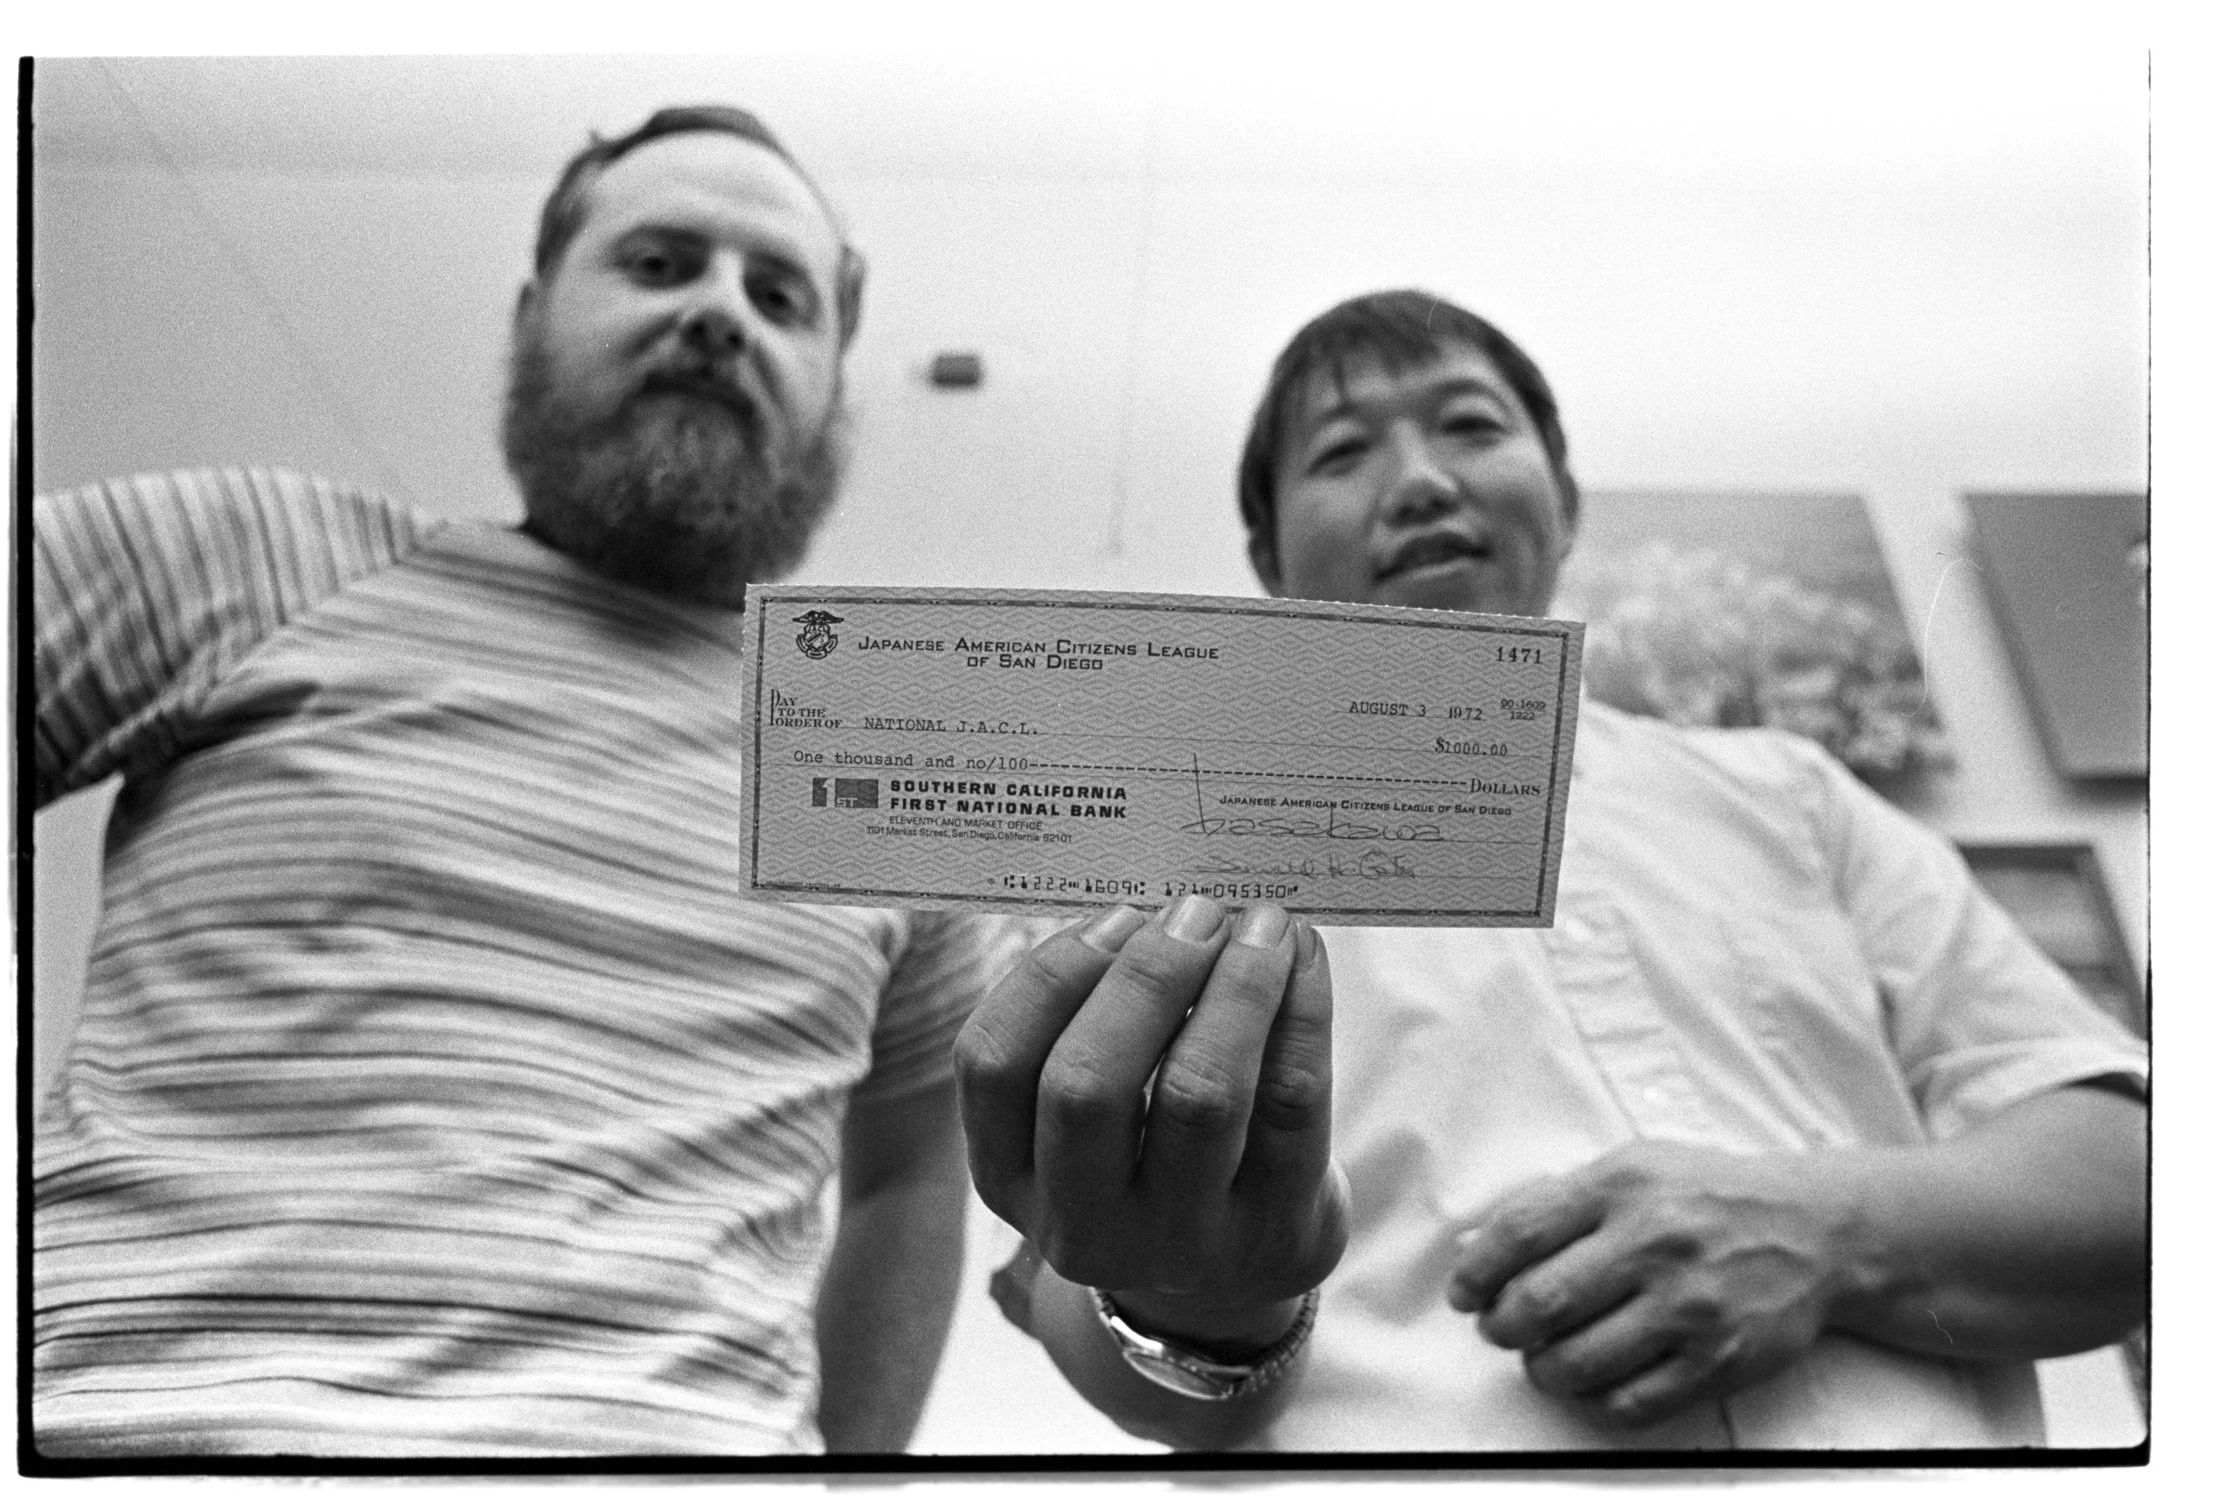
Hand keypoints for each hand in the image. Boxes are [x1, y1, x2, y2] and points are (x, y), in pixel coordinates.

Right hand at [955, 896, 1346, 1349]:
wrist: (1235, 1274)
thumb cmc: (1147, 1152)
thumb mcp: (1084, 1116)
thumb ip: (1088, 1021)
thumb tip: (1153, 906)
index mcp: (1010, 1178)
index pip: (993, 1066)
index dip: (1051, 975)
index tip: (1117, 915)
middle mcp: (1082, 1225)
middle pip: (1086, 1086)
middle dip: (1144, 977)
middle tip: (1195, 911)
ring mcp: (1181, 1241)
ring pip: (1198, 1096)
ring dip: (1232, 987)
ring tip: (1259, 925)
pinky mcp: (1276, 1232)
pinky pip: (1291, 1104)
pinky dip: (1300, 1012)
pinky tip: (1302, 959)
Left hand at [1448, 1140, 1863, 1427]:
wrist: (1815, 1231)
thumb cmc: (1709, 1196)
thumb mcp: (1632, 1169)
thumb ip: (1556, 1203)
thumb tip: (1476, 1249)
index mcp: (1623, 1186)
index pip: (1519, 1233)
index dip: (1476, 1272)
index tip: (1463, 1292)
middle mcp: (1655, 1242)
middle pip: (1539, 1304)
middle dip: (1501, 1326)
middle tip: (1501, 1327)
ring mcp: (1689, 1306)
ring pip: (1577, 1363)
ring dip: (1541, 1369)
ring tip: (1544, 1357)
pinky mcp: (1718, 1359)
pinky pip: (1629, 1403)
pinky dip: (1593, 1400)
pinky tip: (1591, 1381)